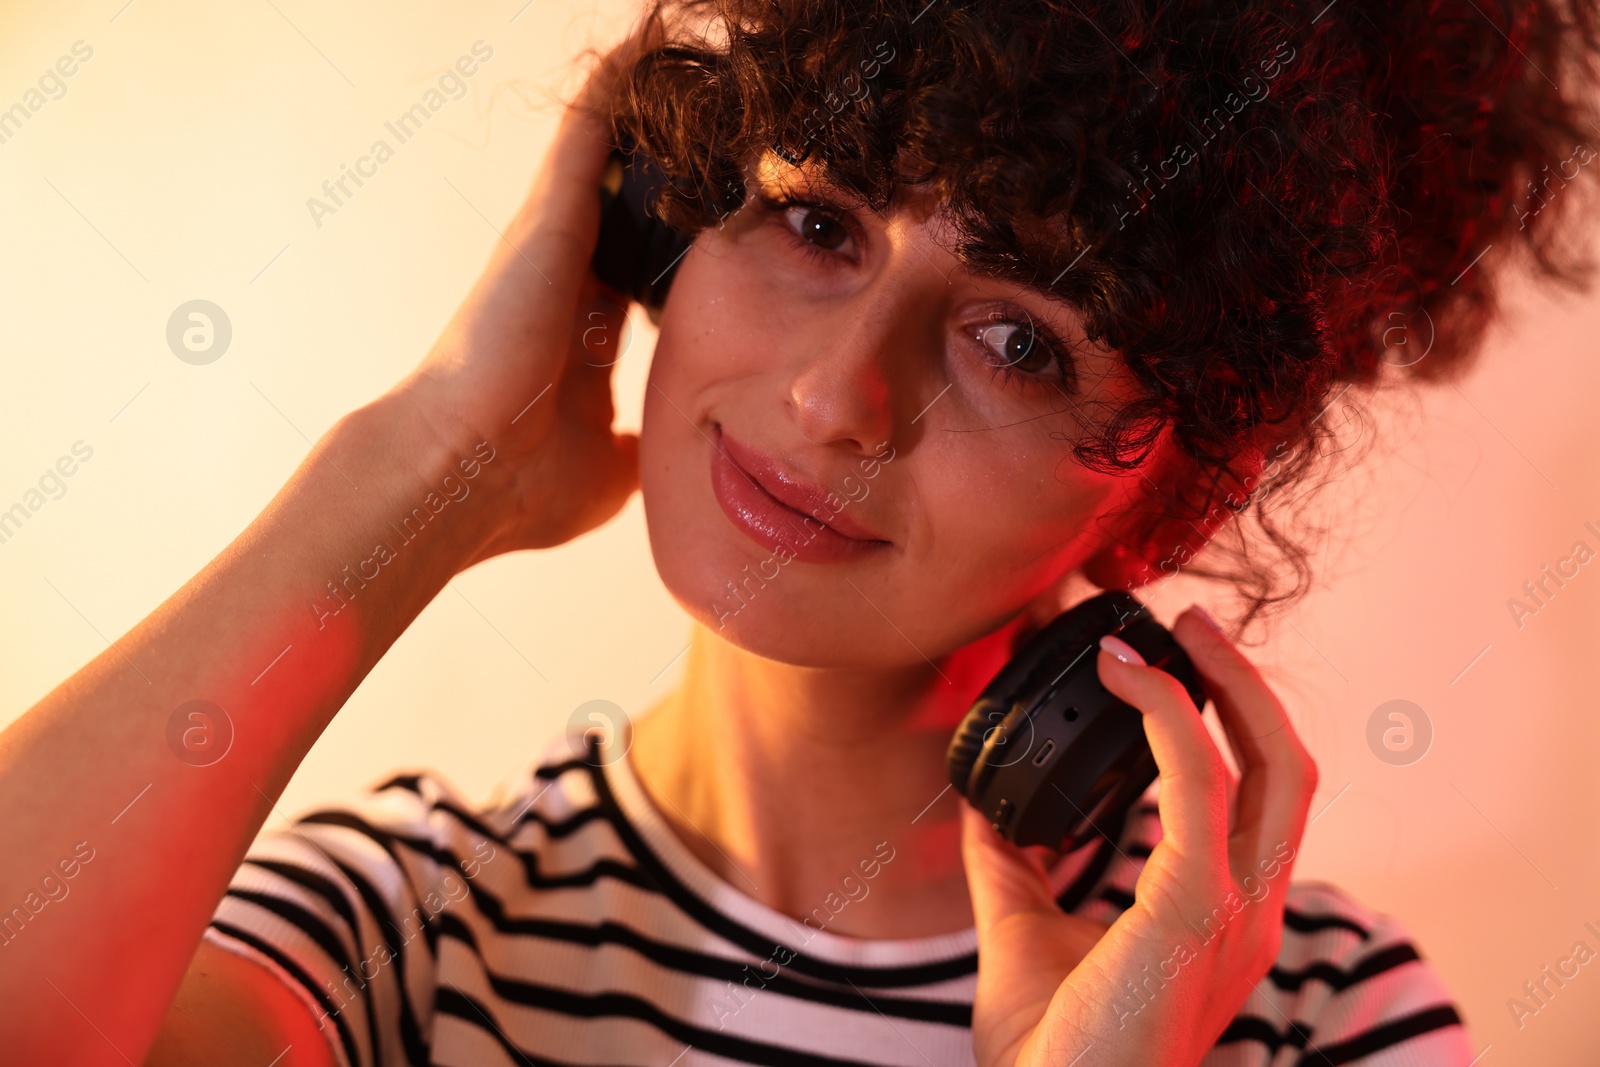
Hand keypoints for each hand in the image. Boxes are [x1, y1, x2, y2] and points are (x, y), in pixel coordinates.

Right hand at [385, 23, 662, 559]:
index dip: (667, 245)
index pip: (634, 273)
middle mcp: (564, 278)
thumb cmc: (518, 487)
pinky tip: (649, 41)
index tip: (707, 223)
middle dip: (661, 163)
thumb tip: (653, 453)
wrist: (460, 478)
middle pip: (623, 200)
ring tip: (680, 52)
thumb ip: (632, 448)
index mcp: (579, 335)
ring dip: (644, 106)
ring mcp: (553, 241)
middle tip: (708, 115)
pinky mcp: (552, 216)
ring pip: (606, 151)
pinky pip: (594, 129)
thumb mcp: (605, 471)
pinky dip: (622, 85)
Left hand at [960, 606, 1318, 1066]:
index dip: (1230, 721)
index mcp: (1223, 916)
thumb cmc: (1053, 1052)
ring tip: (1169, 630)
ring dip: (1221, 684)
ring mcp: (1236, 913)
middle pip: (1288, 768)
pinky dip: (1169, 719)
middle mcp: (1248, 911)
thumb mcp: (1024, 934)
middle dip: (1246, 685)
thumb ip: (1013, 865)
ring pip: (1272, 765)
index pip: (1259, 797)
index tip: (1172, 663)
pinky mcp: (1198, 912)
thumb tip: (987, 805)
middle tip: (1189, 623)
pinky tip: (1125, 682)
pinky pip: (1203, 788)